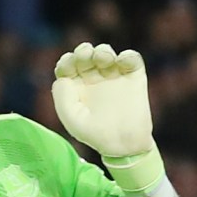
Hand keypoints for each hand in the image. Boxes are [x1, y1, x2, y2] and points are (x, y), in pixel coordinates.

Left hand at [52, 43, 154, 157]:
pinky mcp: (134, 78)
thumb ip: (62, 97)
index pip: (68, 65)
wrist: (124, 145)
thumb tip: (63, 77)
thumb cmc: (95, 135)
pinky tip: (122, 63)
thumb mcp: (72, 119)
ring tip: (105, 60)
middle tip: (87, 56)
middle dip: (84, 51)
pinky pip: (132, 59)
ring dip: (103, 51)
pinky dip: (128, 56)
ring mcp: (114, 77)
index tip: (70, 67)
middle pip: (85, 54)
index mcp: (77, 87)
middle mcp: (94, 79)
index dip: (67, 60)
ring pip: (106, 52)